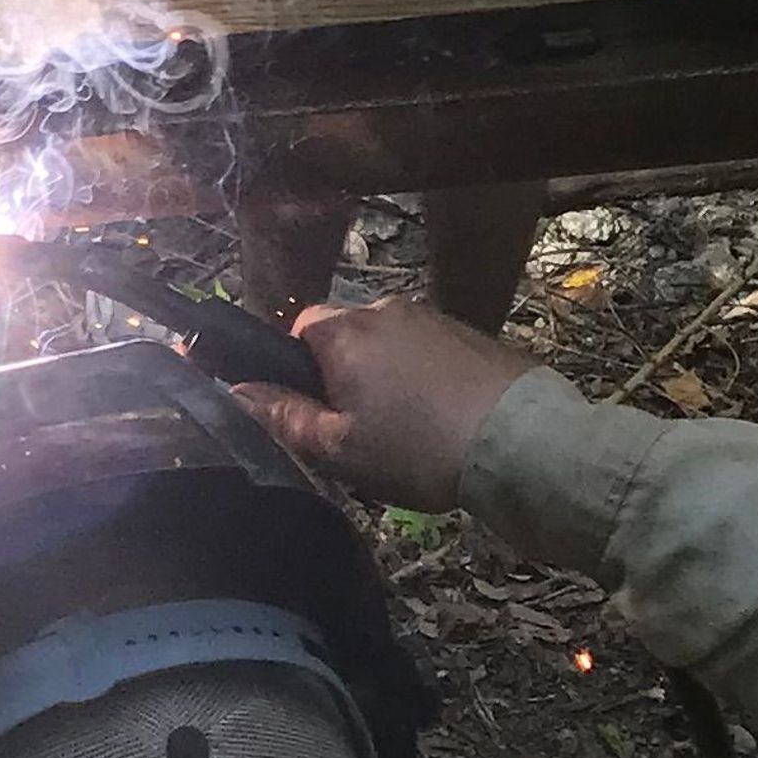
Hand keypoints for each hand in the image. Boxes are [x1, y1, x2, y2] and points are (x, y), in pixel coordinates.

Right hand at [239, 300, 531, 513]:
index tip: (318, 414)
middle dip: (346, 376)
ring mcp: (432, 316)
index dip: (299, 374)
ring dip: (388, 377)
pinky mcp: (471, 333)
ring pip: (389, 345)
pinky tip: (444, 419)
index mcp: (343, 331)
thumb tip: (237, 390)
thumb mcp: (341, 449)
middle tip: (364, 432)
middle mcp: (383, 308)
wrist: (521, 443)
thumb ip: (283, 416)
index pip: (296, 330)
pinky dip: (426, 378)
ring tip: (411, 432)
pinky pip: (428, 351)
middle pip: (344, 337)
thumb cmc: (419, 449)